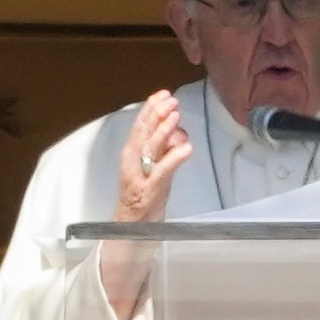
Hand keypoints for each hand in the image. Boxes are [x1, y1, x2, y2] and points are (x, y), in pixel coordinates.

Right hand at [114, 89, 191, 222]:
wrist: (133, 226)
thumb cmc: (146, 194)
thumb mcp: (154, 166)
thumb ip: (164, 148)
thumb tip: (178, 130)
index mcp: (133, 152)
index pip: (140, 125)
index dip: (151, 108)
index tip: (164, 93)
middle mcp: (134, 161)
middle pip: (144, 133)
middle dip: (158, 114)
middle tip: (171, 100)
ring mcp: (141, 175)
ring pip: (151, 148)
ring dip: (164, 131)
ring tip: (175, 116)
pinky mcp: (151, 190)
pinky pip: (163, 171)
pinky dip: (174, 158)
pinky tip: (186, 149)